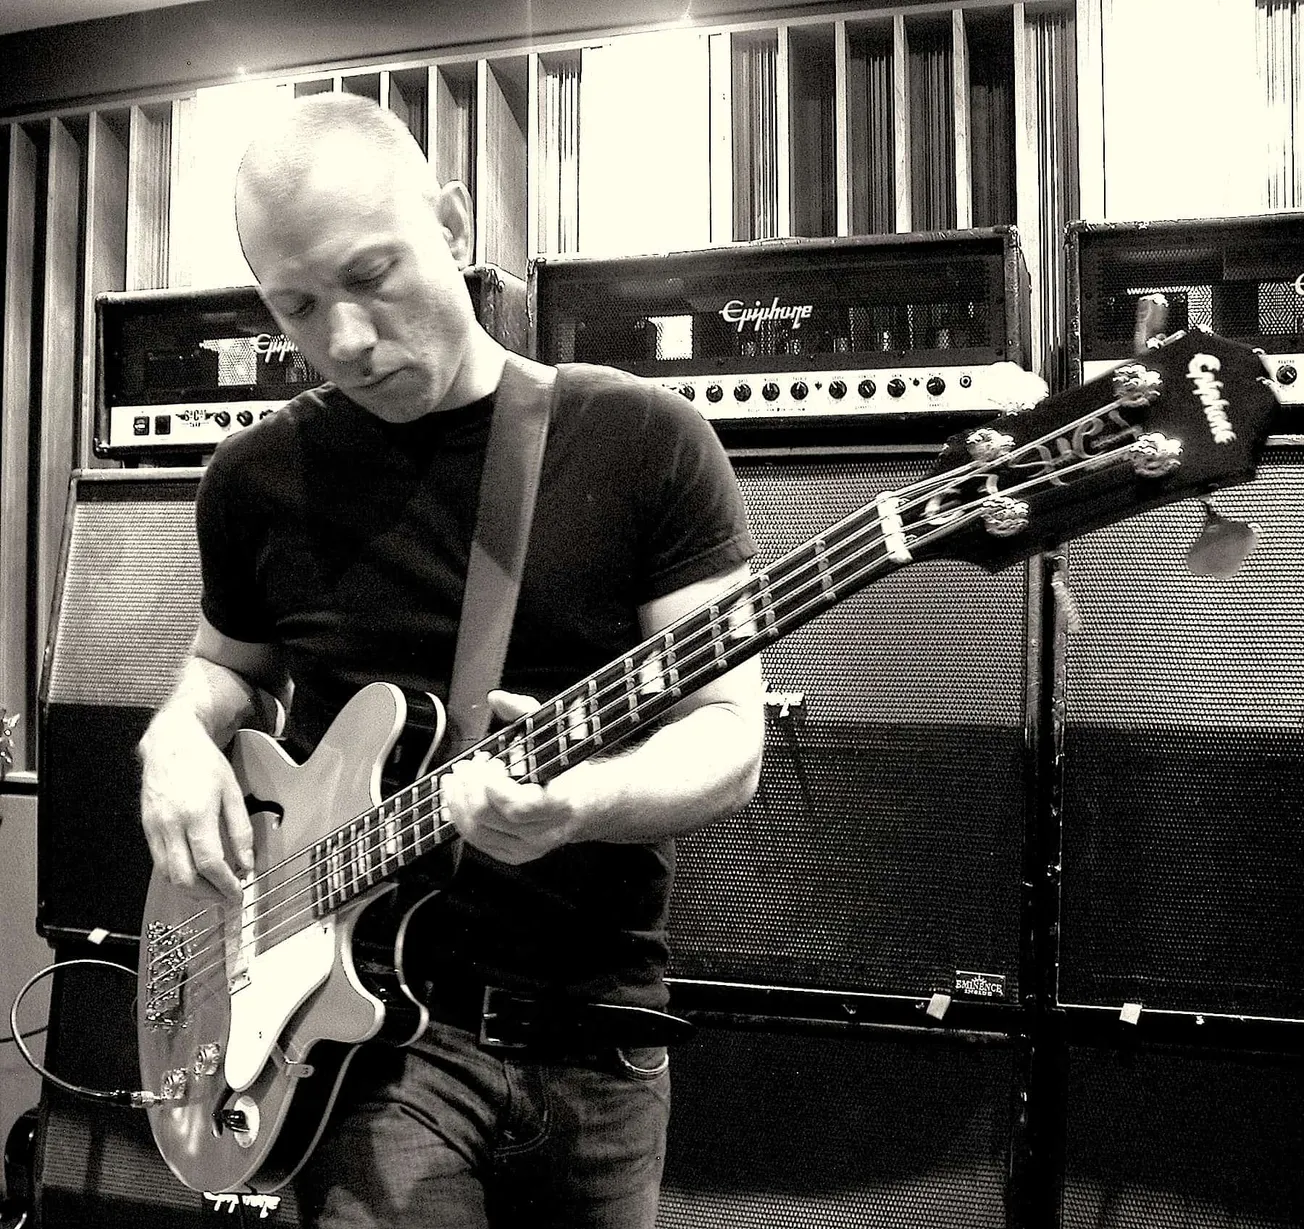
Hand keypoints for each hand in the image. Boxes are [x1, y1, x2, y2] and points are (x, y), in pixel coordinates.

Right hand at [138, 713, 252, 898]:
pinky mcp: (146, 828)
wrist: (171, 742)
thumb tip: (247, 862)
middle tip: (226, 900)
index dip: (224, 885)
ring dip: (191, 891)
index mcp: (196, 813)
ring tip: (213, 892)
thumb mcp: (233, 791)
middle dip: (207, 896)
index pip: (210, 863)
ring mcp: (154, 827)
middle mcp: (171, 824)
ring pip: (168, 875)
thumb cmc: (204, 763)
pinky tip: (195, 875)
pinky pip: (159, 862)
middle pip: (184, 877)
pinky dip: (177, 875)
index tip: (237, 894)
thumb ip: (240, 830)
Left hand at [438, 689, 591, 863]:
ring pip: (477, 832)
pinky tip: (458, 798)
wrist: (596, 803)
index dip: (493, 786)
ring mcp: (529, 847)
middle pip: (487, 818)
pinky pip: (477, 841)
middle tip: (467, 765)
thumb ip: (526, 711)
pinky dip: (460, 818)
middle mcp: (545, 831)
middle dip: (468, 786)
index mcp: (562, 802)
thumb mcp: (557, 733)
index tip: (490, 762)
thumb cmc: (574, 768)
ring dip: (458, 801)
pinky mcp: (515, 854)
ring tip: (457, 778)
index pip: (518, 807)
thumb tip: (497, 699)